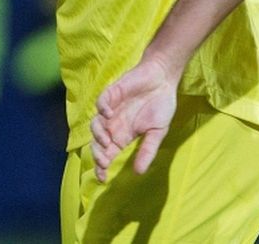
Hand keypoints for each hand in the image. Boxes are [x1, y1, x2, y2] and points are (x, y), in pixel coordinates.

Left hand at [91, 55, 180, 181]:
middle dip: (98, 154)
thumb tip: (139, 173)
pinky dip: (102, 109)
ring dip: (98, 134)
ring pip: (95, 124)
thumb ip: (147, 150)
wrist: (163, 79)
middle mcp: (113, 124)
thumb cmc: (160, 105)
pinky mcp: (112, 93)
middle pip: (98, 142)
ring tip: (107, 141)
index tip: (103, 179)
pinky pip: (101, 102)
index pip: (107, 154)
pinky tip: (110, 114)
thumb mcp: (158, 132)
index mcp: (122, 136)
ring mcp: (111, 109)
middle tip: (104, 162)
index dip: (102, 166)